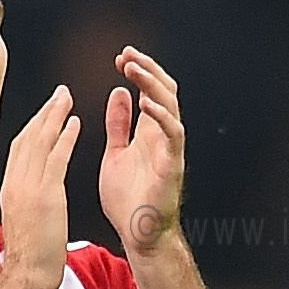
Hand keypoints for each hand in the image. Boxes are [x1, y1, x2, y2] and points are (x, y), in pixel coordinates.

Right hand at [0, 85, 80, 288]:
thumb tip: (31, 194)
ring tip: (67, 99)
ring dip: (55, 117)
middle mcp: (16, 183)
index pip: (20, 149)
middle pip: (28, 138)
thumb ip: (25, 202)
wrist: (27, 275)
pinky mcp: (45, 195)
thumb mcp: (22, 222)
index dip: (34, 127)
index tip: (46, 113)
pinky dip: (65, 138)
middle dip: (44, 113)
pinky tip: (75, 124)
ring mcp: (29, 187)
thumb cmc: (29, 258)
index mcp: (10, 189)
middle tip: (59, 95)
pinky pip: (56, 158)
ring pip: (40, 142)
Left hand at [100, 46, 185, 250]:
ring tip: (133, 68)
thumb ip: (119, 124)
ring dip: (152, 84)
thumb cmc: (128, 198)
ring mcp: (170, 149)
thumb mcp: (116, 153)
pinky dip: (161, 116)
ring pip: (170, 106)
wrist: (137, 233)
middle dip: (147, 69)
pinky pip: (172, 134)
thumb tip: (119, 92)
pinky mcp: (172, 164)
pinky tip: (145, 102)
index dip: (140, 71)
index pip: (151, 91)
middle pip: (164, 91)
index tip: (121, 57)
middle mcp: (163, 136)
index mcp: (149, 132)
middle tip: (127, 54)